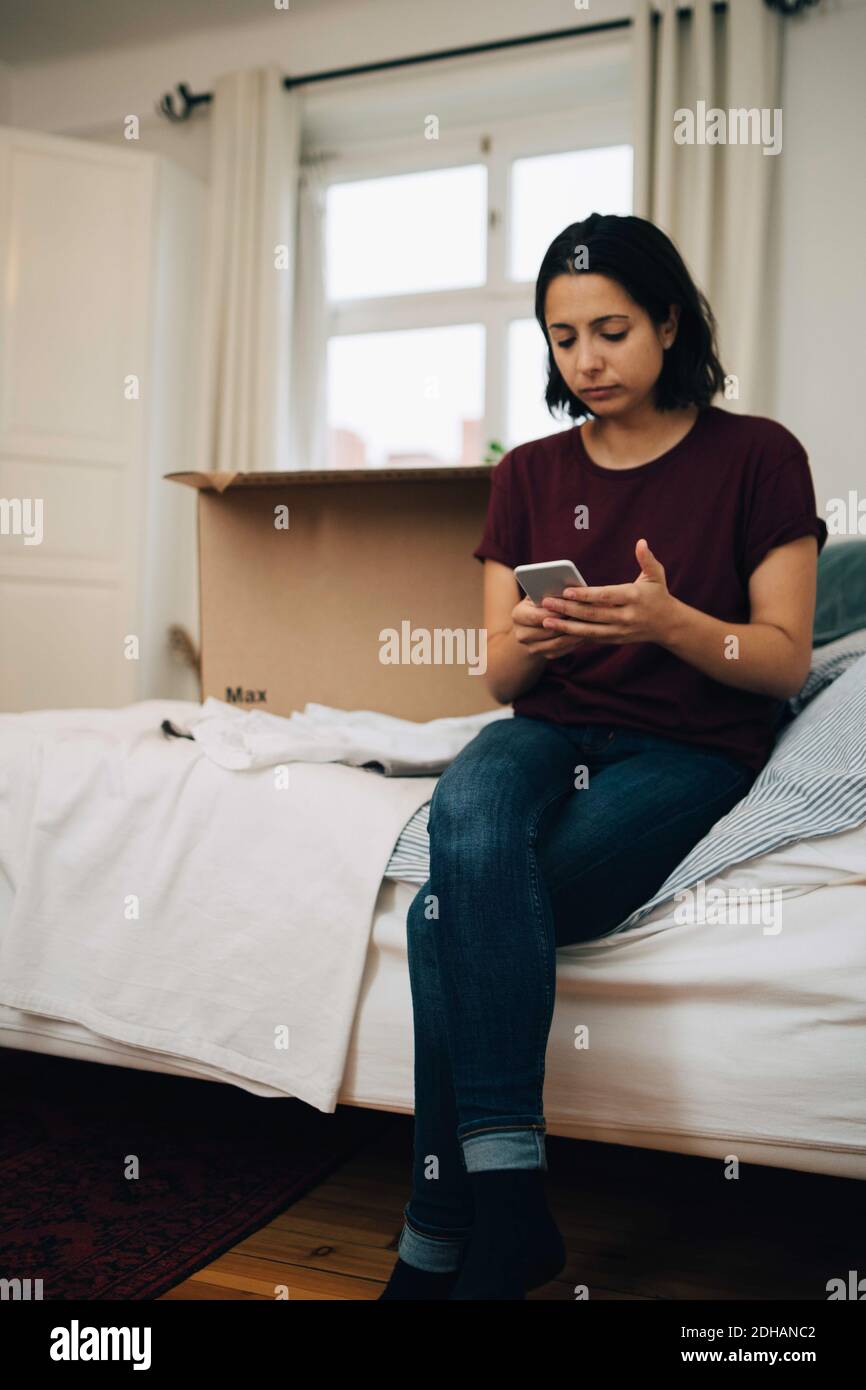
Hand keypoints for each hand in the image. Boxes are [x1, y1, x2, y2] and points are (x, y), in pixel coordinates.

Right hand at [511, 594, 586, 661]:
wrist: (534, 624)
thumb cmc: (541, 601)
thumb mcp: (541, 592)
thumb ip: (549, 589)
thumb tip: (569, 587)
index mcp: (518, 615)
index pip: (538, 615)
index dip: (556, 612)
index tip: (573, 606)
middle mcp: (521, 634)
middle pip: (548, 631)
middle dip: (567, 623)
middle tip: (585, 617)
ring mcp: (531, 647)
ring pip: (557, 643)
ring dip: (573, 634)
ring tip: (588, 625)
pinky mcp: (543, 655)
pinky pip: (561, 651)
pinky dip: (573, 643)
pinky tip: (583, 634)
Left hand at [538, 539, 676, 645]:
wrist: (668, 625)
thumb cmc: (658, 595)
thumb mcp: (656, 576)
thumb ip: (647, 559)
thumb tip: (641, 542)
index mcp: (633, 598)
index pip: (605, 596)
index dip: (585, 595)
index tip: (566, 592)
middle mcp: (626, 616)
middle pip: (592, 614)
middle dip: (567, 610)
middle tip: (546, 603)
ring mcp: (620, 631)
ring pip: (589, 630)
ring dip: (566, 627)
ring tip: (546, 621)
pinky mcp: (615, 639)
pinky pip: (592, 638)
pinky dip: (574, 635)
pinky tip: (558, 630)